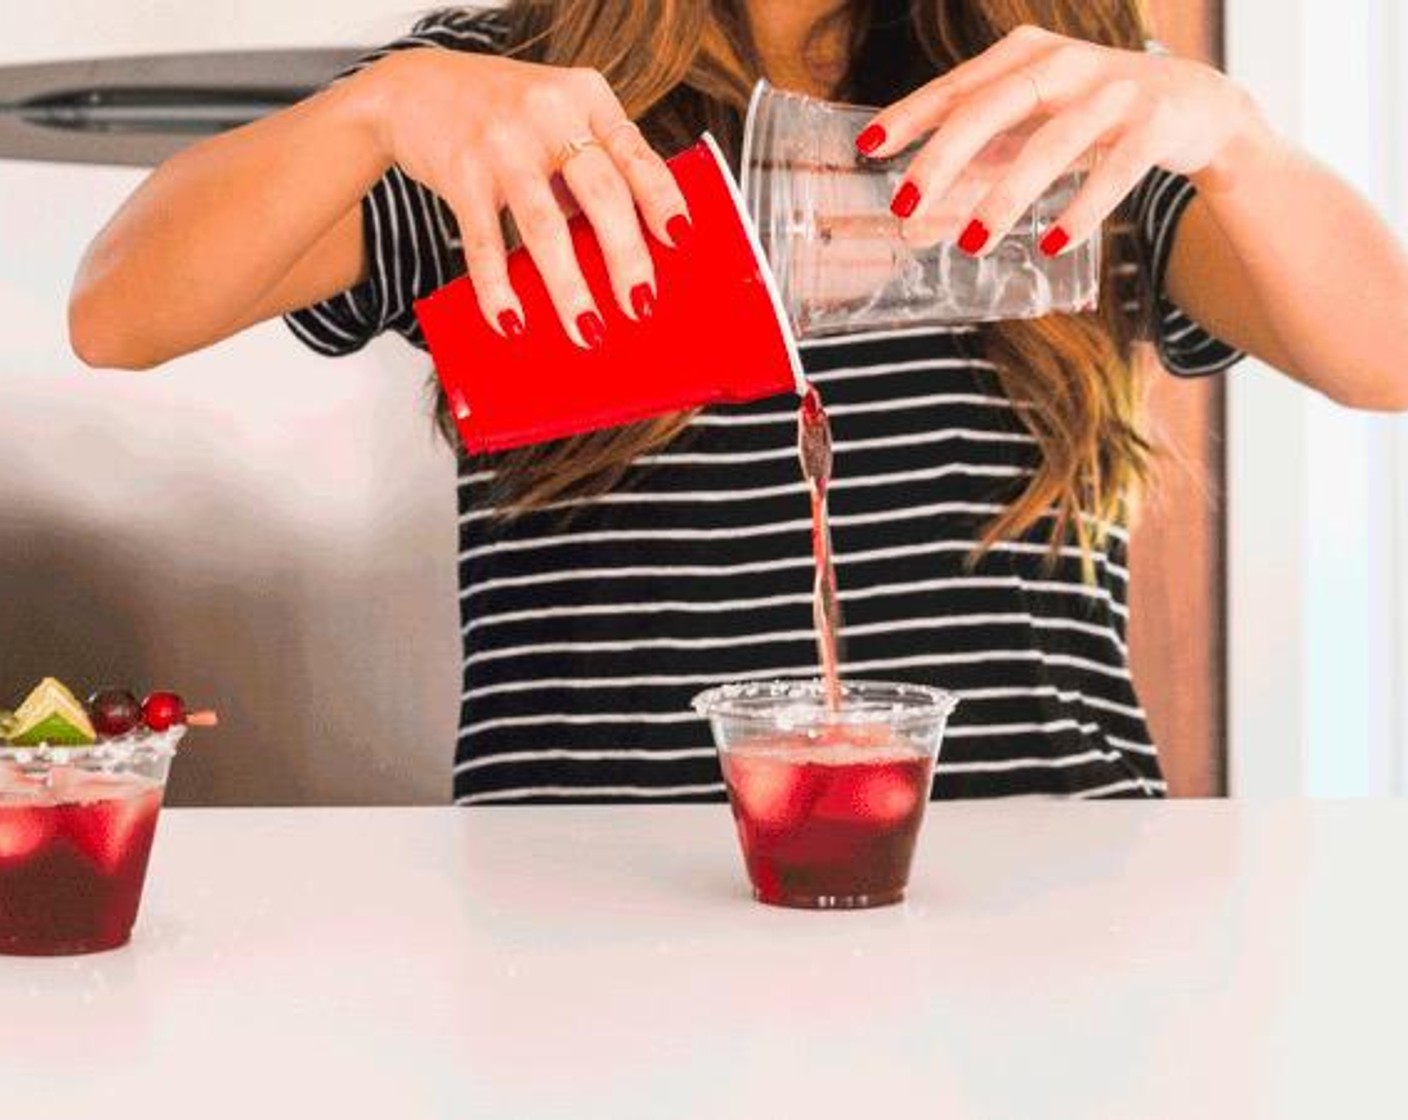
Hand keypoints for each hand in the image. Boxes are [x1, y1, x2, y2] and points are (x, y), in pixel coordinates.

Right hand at [363, 49, 688, 345]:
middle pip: (600, 191)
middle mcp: (549, 112)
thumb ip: (592, 166)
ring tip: (588, 331)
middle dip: (626, 256)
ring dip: (569, 287)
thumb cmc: (501, 113)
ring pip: (545, 225)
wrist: (412, 88)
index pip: (635, 153)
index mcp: (586, 96)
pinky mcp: (460, 172)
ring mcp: (502, 142)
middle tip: (640, 305)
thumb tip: (631, 249)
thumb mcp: (558, 116)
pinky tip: (513, 321)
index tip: (680, 240)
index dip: (661, 198)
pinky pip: (484, 242)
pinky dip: (499, 288)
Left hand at [856, 25, 1261, 255]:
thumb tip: (912, 225)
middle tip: (904, 206)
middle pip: (992, 107)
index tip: (868, 150)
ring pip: (1051, 143)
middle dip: (943, 158)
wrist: (1196, 106)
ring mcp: (1113, 91)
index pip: (956, 88)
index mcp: (1025, 56)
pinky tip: (1050, 243)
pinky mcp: (1155, 123)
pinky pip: (1115, 171)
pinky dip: (1081, 209)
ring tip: (972, 241)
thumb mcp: (1029, 130)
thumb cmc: (1092, 117)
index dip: (910, 117)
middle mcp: (1065, 63)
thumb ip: (975, 168)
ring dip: (1006, 195)